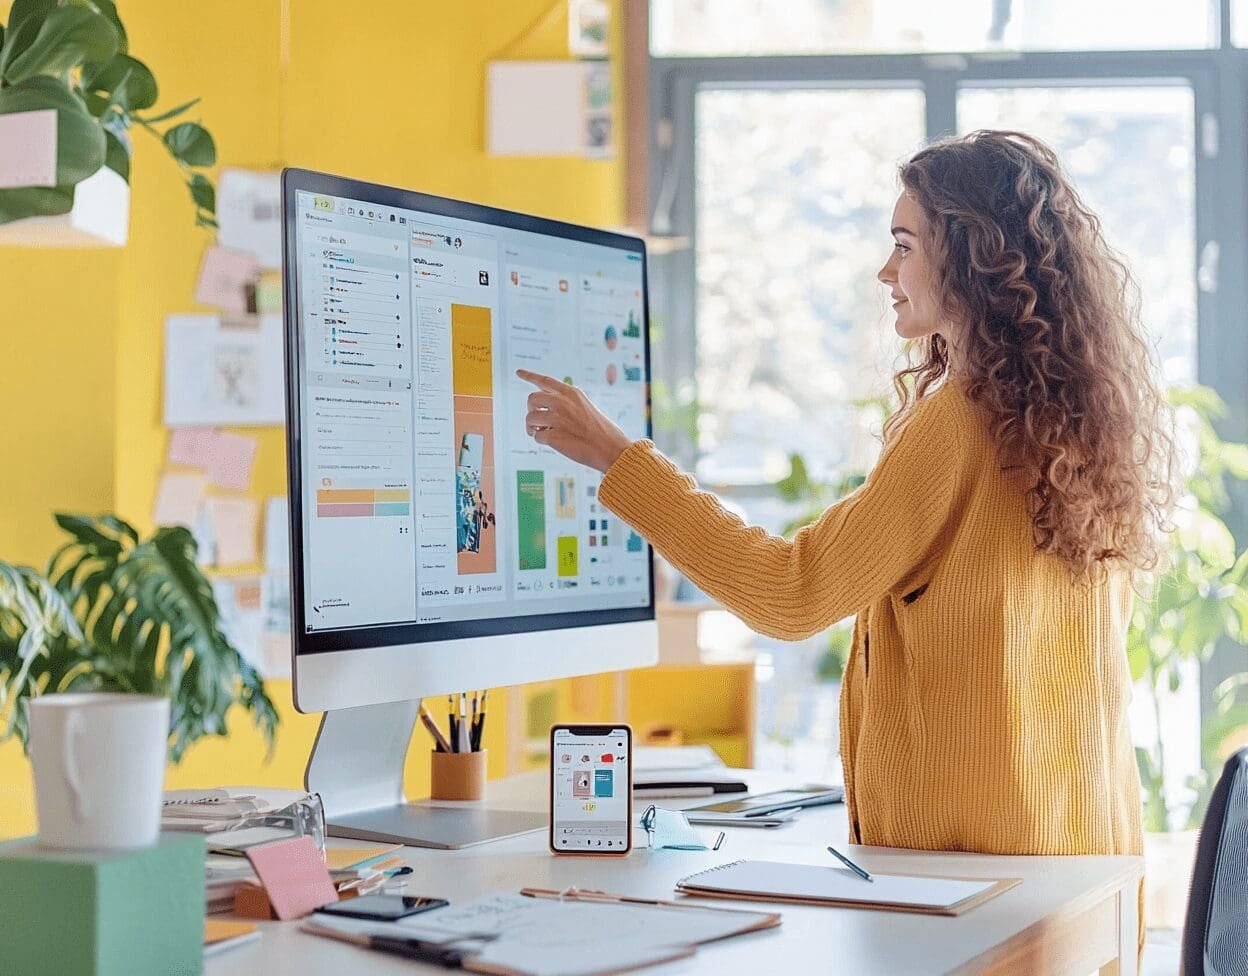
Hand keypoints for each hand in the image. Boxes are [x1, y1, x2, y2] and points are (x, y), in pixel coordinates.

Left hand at [516, 369, 633, 472]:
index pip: (545, 380)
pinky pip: (537, 436)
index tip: (518, 372)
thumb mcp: (585, 407)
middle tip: (538, 420)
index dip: (529, 375)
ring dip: (532, 427)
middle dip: (532, 409)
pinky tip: (552, 442)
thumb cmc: (601, 431)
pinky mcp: (553, 436)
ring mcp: (557, 419)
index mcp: (572, 393)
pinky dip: (541, 440)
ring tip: (542, 432)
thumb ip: (566, 403)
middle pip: (532, 398)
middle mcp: (562, 402)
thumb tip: (544, 407)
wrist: (611, 449)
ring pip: (530, 418)